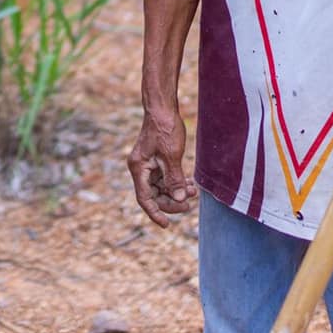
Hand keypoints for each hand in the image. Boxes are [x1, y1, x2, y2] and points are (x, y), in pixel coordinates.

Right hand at [128, 106, 193, 224]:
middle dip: (171, 201)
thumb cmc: (164, 128)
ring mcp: (148, 165)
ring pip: (161, 188)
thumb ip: (174, 179)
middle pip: (153, 195)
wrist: (162, 108)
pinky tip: (190, 184)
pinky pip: (165, 178)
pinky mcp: (156, 160)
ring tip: (193, 192)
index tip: (166, 224)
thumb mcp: (171, 155)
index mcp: (139, 168)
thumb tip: (179, 199)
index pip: (144, 198)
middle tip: (189, 204)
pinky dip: (176, 183)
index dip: (155, 213)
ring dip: (176, 192)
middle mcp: (141, 168)